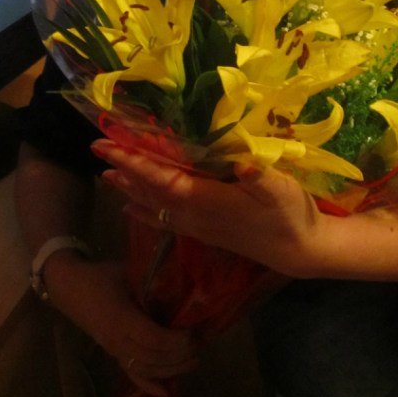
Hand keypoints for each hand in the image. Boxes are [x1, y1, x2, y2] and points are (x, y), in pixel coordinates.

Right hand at [42, 254, 198, 396]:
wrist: (70, 286)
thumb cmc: (101, 276)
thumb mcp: (128, 273)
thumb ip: (153, 282)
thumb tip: (184, 285)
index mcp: (121, 318)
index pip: (153, 339)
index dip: (176, 340)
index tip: (194, 333)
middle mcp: (117, 340)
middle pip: (152, 358)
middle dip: (179, 356)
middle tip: (201, 345)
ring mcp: (113, 350)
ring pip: (145, 369)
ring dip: (171, 370)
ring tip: (193, 361)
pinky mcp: (112, 353)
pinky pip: (131, 374)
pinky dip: (148, 386)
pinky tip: (165, 394)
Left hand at [93, 138, 323, 276]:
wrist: (300, 250)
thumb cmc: (291, 214)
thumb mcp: (281, 190)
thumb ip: (259, 176)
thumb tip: (241, 161)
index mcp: (208, 199)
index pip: (163, 178)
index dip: (136, 162)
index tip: (110, 146)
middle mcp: (196, 214)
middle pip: (150, 190)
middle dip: (124, 169)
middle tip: (97, 149)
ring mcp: (199, 225)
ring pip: (154, 205)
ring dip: (129, 189)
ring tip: (106, 175)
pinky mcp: (206, 231)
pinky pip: (164, 218)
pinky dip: (144, 209)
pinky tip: (132, 209)